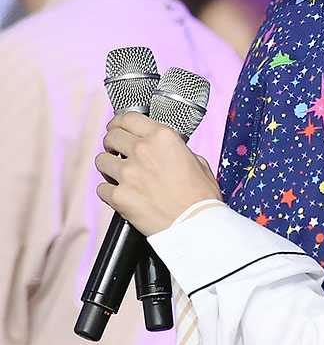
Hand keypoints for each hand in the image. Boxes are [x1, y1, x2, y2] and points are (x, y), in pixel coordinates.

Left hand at [96, 112, 221, 235]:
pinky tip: (120, 195)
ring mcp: (128, 174)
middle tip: (116, 151)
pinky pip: (101, 188)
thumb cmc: (202, 199)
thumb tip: (166, 151)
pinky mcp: (119, 196)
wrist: (198, 226)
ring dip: (108, 166)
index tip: (116, 128)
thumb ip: (176, 150)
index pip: (128, 118)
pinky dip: (109, 192)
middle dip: (112, 143)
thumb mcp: (198, 162)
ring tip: (118, 175)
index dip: (119, 122)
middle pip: (111, 136)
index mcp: (163, 138)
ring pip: (101, 160)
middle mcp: (143, 151)